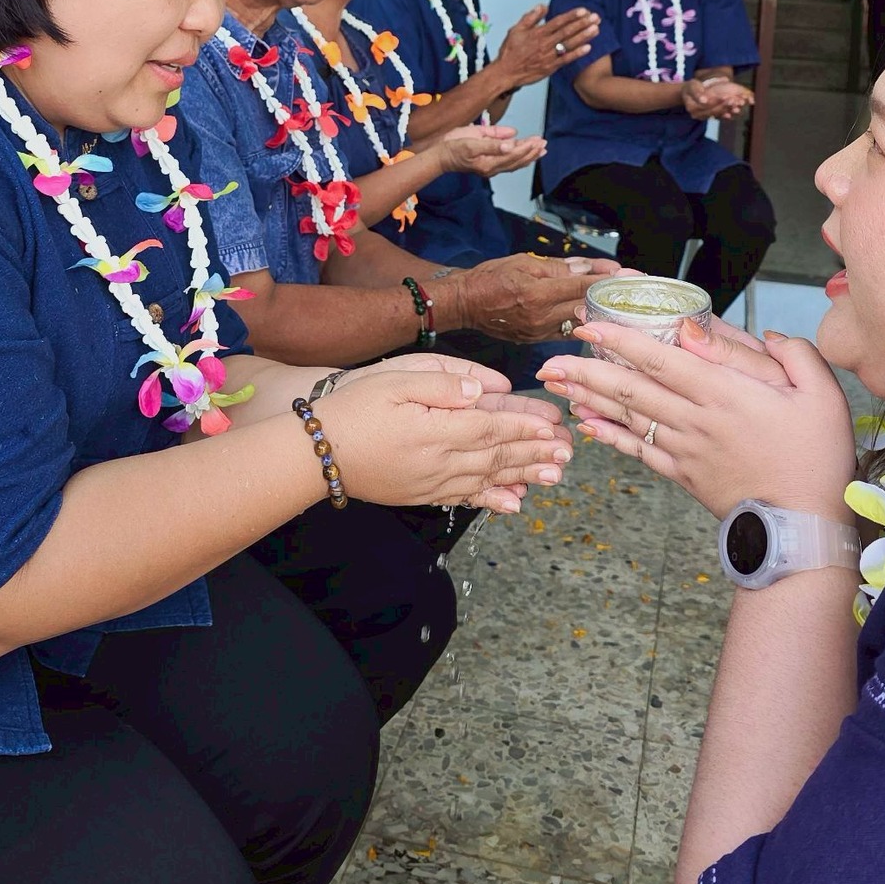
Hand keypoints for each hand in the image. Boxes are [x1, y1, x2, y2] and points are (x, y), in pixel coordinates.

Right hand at [314, 353, 570, 514]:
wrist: (315, 451)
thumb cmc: (352, 408)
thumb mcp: (393, 379)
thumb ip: (441, 383)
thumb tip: (484, 390)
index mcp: (434, 428)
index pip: (491, 426)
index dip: (525, 425)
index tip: (554, 422)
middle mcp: (438, 461)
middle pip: (497, 456)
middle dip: (536, 452)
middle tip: (569, 450)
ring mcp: (430, 482)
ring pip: (487, 479)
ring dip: (524, 476)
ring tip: (555, 475)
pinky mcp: (421, 494)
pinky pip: (464, 499)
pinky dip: (492, 501)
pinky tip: (514, 504)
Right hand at [433, 123, 546, 177]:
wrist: (439, 156)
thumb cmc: (452, 147)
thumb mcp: (471, 141)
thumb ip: (492, 142)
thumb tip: (511, 142)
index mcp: (489, 162)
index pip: (513, 155)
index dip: (526, 147)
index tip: (537, 140)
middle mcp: (492, 167)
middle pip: (517, 161)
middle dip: (531, 152)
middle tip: (543, 143)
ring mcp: (490, 167)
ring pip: (514, 163)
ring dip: (528, 156)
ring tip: (540, 149)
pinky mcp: (487, 164)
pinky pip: (508, 163)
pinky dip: (519, 158)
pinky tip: (524, 152)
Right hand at [445, 252, 618, 343]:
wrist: (464, 303)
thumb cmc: (489, 279)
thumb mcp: (523, 263)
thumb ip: (559, 267)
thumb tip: (588, 267)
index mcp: (537, 294)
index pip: (582, 285)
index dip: (608, 279)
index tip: (629, 274)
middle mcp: (541, 317)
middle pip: (586, 306)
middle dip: (612, 296)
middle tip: (635, 289)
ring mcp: (539, 332)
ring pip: (580, 322)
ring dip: (602, 312)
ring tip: (624, 304)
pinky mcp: (537, 340)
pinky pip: (567, 331)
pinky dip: (584, 323)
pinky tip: (600, 318)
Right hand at [493, 5, 601, 88]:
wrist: (505, 72)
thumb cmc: (510, 51)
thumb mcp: (516, 30)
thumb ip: (530, 17)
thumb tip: (543, 6)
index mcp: (537, 33)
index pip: (558, 22)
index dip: (571, 15)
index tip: (583, 10)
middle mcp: (545, 43)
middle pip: (567, 31)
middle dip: (582, 23)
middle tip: (596, 17)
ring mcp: (549, 56)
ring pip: (569, 44)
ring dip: (584, 36)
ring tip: (596, 29)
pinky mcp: (550, 67)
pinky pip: (566, 59)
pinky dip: (577, 54)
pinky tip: (588, 47)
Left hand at [536, 314, 854, 519]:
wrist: (805, 525)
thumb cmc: (817, 455)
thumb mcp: (819, 393)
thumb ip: (786, 354)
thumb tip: (744, 331)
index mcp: (726, 393)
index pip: (661, 358)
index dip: (621, 339)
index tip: (589, 325)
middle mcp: (696, 418)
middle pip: (631, 387)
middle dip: (585, 369)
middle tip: (548, 357)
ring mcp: (685, 449)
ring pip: (628, 416)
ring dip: (588, 398)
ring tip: (555, 383)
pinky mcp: (683, 474)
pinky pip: (638, 450)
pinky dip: (610, 435)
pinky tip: (586, 423)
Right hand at [682, 78, 751, 121]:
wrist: (689, 93)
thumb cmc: (691, 87)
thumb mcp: (692, 86)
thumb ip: (697, 93)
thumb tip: (704, 100)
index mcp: (692, 107)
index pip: (706, 105)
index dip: (716, 101)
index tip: (726, 96)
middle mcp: (697, 114)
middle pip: (713, 111)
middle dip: (725, 106)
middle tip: (735, 100)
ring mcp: (703, 117)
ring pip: (718, 114)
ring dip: (729, 109)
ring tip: (738, 104)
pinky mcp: (709, 117)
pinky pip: (719, 115)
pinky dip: (728, 112)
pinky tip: (736, 110)